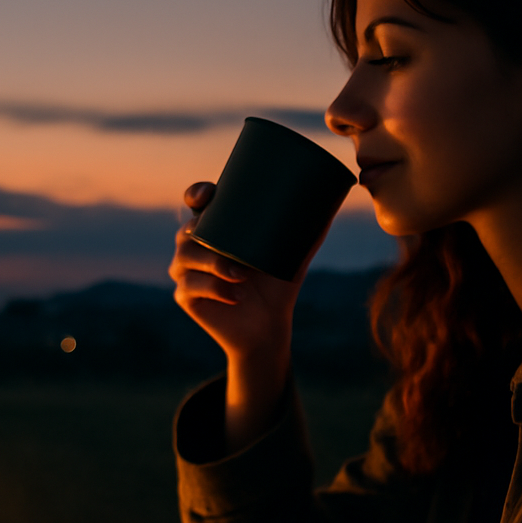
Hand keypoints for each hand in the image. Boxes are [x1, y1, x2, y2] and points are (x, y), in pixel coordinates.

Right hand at [169, 181, 306, 451]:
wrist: (268, 328)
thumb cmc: (278, 287)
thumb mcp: (294, 255)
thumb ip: (310, 230)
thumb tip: (336, 199)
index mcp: (217, 230)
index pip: (196, 204)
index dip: (196, 194)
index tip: (206, 196)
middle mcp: (196, 248)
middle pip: (187, 231)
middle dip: (204, 235)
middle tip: (230, 246)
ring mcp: (187, 273)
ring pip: (185, 258)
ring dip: (212, 264)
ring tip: (241, 274)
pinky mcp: (186, 298)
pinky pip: (189, 287)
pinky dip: (213, 289)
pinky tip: (235, 295)